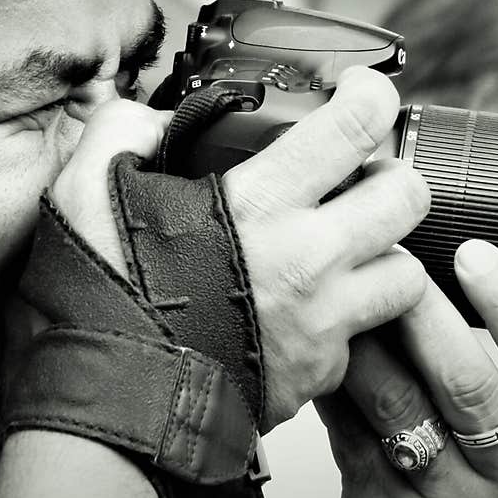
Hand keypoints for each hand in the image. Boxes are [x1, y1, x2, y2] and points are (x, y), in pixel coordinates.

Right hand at [37, 66, 430, 430]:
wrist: (104, 404)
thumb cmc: (99, 302)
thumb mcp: (88, 189)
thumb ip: (122, 131)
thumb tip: (153, 119)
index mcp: (258, 205)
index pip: (354, 126)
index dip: (370, 94)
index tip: (361, 93)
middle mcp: (305, 263)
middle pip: (409, 199)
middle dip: (393, 178)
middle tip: (360, 180)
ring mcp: (319, 324)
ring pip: (406, 276)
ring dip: (383, 256)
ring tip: (342, 251)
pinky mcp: (315, 373)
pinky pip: (362, 338)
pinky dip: (347, 319)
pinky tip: (305, 310)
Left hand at [316, 239, 497, 497]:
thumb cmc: (467, 473)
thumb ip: (478, 367)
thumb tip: (423, 275)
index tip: (476, 255)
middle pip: (465, 382)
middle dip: (423, 312)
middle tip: (396, 263)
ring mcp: (439, 490)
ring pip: (395, 399)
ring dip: (367, 338)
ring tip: (350, 293)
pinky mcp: (378, 493)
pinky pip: (346, 420)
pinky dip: (333, 374)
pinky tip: (322, 346)